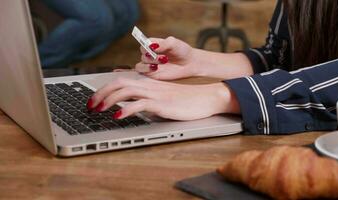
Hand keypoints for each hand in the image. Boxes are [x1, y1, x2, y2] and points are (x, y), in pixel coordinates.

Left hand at [87, 78, 239, 120]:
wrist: (207, 98)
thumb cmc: (187, 100)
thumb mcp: (164, 99)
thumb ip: (149, 100)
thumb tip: (133, 107)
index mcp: (149, 84)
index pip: (121, 81)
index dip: (105, 89)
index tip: (95, 99)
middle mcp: (149, 86)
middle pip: (119, 83)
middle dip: (100, 93)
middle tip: (89, 105)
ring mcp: (155, 94)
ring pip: (125, 91)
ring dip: (108, 100)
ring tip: (97, 110)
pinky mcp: (162, 104)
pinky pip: (140, 104)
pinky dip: (126, 109)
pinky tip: (118, 117)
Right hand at [135, 36, 199, 79]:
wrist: (190, 64)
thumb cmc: (182, 51)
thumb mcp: (174, 43)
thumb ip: (163, 44)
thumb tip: (152, 46)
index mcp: (154, 44)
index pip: (144, 43)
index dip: (147, 45)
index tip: (155, 47)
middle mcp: (151, 54)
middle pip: (143, 53)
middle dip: (152, 55)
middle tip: (164, 58)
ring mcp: (150, 64)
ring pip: (140, 63)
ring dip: (149, 62)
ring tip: (161, 63)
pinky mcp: (151, 73)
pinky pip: (141, 71)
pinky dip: (145, 69)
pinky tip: (155, 68)